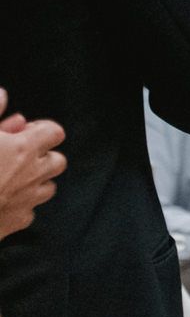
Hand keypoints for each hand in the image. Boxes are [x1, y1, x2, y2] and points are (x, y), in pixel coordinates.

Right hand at [0, 89, 66, 240]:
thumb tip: (3, 95)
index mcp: (23, 148)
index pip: (54, 132)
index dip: (40, 130)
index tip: (23, 133)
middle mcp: (33, 174)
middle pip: (57, 160)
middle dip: (42, 157)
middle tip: (16, 156)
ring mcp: (28, 200)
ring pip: (48, 187)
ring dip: (34, 181)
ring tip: (7, 178)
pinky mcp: (19, 222)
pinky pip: (30, 211)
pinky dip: (20, 205)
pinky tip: (0, 201)